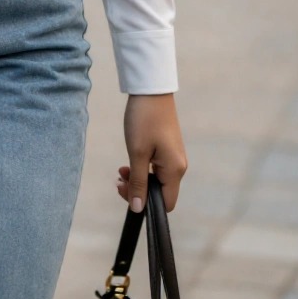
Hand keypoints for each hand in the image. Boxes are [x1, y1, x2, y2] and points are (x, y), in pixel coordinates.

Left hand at [118, 93, 186, 212]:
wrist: (151, 90)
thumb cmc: (144, 120)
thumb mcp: (137, 153)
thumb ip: (138, 182)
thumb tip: (138, 208)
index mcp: (175, 170)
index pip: (166, 203)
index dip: (146, 204)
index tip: (125, 191)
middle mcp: (179, 166)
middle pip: (160, 192)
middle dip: (138, 189)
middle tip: (119, 179)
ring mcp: (174, 157)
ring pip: (157, 180)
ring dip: (138, 178)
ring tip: (121, 170)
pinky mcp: (168, 149)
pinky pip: (157, 168)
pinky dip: (143, 168)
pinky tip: (130, 160)